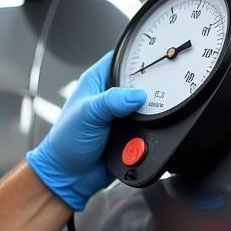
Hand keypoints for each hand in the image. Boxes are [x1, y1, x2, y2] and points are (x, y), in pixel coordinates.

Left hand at [26, 52, 146, 210]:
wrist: (69, 176)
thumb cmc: (66, 143)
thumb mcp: (86, 115)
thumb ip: (111, 101)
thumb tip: (137, 95)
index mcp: (98, 81)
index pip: (124, 57)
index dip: (140, 53)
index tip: (158, 54)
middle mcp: (111, 95)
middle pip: (142, 80)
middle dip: (152, 84)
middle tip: (164, 86)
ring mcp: (122, 114)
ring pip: (148, 104)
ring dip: (153, 109)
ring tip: (158, 109)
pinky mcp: (130, 132)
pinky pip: (149, 126)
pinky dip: (152, 128)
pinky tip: (152, 128)